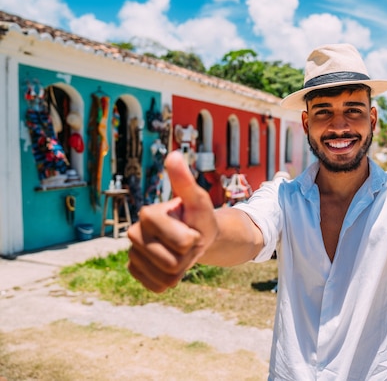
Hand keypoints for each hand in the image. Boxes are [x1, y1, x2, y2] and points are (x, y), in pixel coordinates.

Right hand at [127, 151, 217, 292]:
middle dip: (188, 255)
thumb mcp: (198, 200)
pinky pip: (158, 287)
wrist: (195, 235)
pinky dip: (171, 280)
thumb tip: (174, 154)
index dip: (193, 239)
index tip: (191, 228)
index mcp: (147, 215)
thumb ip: (185, 181)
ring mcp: (132, 254)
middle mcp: (133, 234)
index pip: (182, 243)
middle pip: (172, 263)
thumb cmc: (198, 216)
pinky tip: (172, 265)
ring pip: (167, 277)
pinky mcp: (135, 271)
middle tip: (188, 242)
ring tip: (181, 252)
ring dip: (182, 268)